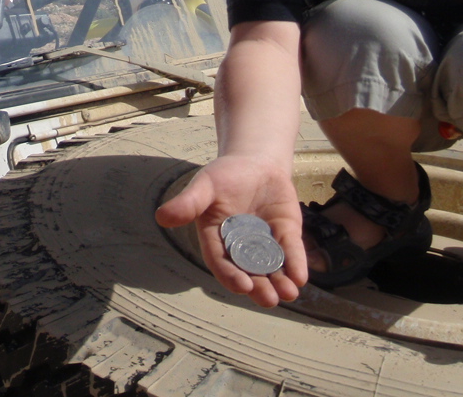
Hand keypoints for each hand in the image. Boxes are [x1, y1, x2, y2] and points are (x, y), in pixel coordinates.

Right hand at [155, 153, 305, 306]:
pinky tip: (300, 277)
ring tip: (288, 293)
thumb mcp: (205, 185)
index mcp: (216, 239)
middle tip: (268, 299)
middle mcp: (240, 248)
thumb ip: (188, 203)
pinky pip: (290, 252)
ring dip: (280, 283)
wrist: (255, 162)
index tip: (242, 286)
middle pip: (248, 272)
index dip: (231, 275)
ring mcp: (264, 243)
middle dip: (259, 288)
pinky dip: (296, 264)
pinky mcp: (285, 235)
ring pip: (272, 269)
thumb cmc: (225, 175)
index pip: (221, 262)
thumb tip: (161, 217)